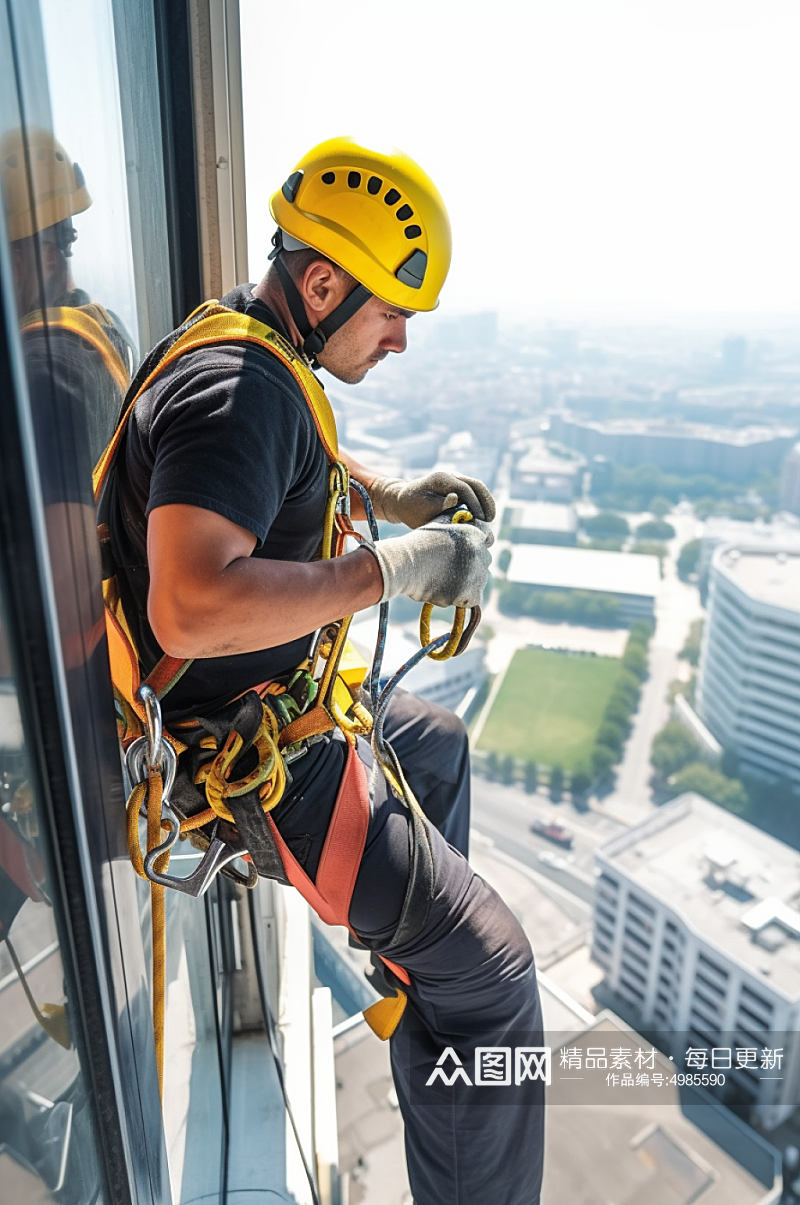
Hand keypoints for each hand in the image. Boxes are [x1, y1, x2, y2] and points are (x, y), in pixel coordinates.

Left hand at [368, 471, 495, 527]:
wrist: (403, 501)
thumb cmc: (411, 508)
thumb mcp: (421, 510)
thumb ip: (438, 505)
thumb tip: (455, 499)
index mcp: (440, 478)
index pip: (463, 488)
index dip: (474, 504)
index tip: (480, 520)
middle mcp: (450, 475)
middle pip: (475, 484)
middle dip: (485, 501)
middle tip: (490, 519)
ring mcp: (455, 479)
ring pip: (477, 486)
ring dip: (486, 501)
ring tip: (490, 519)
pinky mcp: (458, 487)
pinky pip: (474, 492)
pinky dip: (481, 502)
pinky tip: (484, 516)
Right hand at [370, 521, 490, 608]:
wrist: (406, 564)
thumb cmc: (417, 544)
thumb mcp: (438, 524)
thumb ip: (455, 521)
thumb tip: (462, 514)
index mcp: (474, 533)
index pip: (487, 538)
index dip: (475, 544)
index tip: (464, 550)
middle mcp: (480, 553)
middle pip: (484, 560)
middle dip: (472, 563)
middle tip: (450, 567)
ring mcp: (476, 574)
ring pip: (479, 580)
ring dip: (467, 581)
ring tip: (445, 580)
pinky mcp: (470, 593)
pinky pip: (473, 598)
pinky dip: (463, 597)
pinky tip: (447, 592)